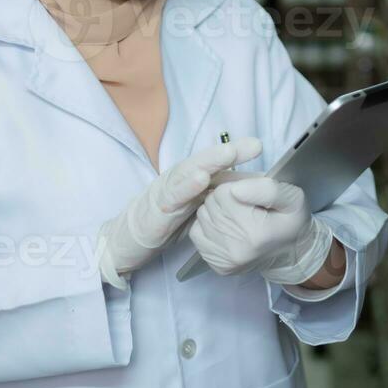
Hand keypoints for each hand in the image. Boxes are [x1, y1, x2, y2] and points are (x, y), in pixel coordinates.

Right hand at [97, 137, 261, 287]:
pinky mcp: (156, 208)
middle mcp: (180, 180)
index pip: (216, 165)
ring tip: (229, 153)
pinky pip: (173, 196)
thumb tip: (251, 193)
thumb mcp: (197, 209)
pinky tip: (200, 179)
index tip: (259, 147)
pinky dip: (186, 186)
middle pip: (206, 163)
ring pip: (189, 172)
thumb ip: (218, 199)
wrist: (128, 240)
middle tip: (252, 146)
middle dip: (229, 153)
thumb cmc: (166, 221)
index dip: (237, 154)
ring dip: (210, 162)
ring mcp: (167, 191)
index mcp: (191, 180)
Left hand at [188, 178, 334, 285]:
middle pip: (211, 204)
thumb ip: (266, 188)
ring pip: (202, 216)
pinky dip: (208, 225)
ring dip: (215, 211)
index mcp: (255, 232)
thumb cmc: (292, 222)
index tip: (249, 194)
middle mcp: (236, 250)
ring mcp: (224, 260)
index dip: (235, 187)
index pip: (224, 193)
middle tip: (243, 204)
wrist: (291, 255)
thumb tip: (234, 189)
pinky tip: (226, 227)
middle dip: (224, 198)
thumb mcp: (292, 197)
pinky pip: (197, 232)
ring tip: (236, 215)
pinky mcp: (216, 265)